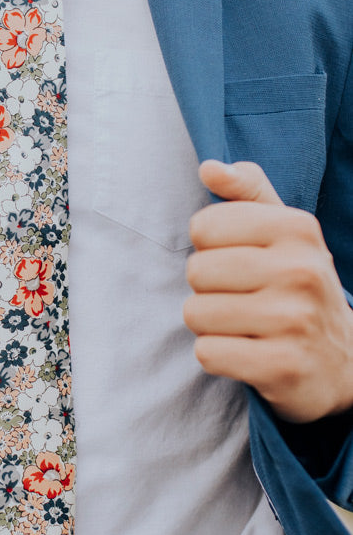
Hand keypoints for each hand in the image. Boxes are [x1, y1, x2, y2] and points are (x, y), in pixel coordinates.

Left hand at [183, 160, 352, 423]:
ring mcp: (294, 321)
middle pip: (196, 271)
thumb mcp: (285, 232)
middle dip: (207, 290)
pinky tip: (247, 352)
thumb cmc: (298, 287)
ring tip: (244, 325)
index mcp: (298, 229)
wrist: (344, 363)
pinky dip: (217, 356)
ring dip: (210, 325)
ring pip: (196, 313)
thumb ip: (247, 192)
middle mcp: (301, 271)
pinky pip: (207, 352)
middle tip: (242, 300)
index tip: (238, 262)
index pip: (204, 226)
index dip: (208, 248)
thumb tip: (209, 168)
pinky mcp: (281, 366)